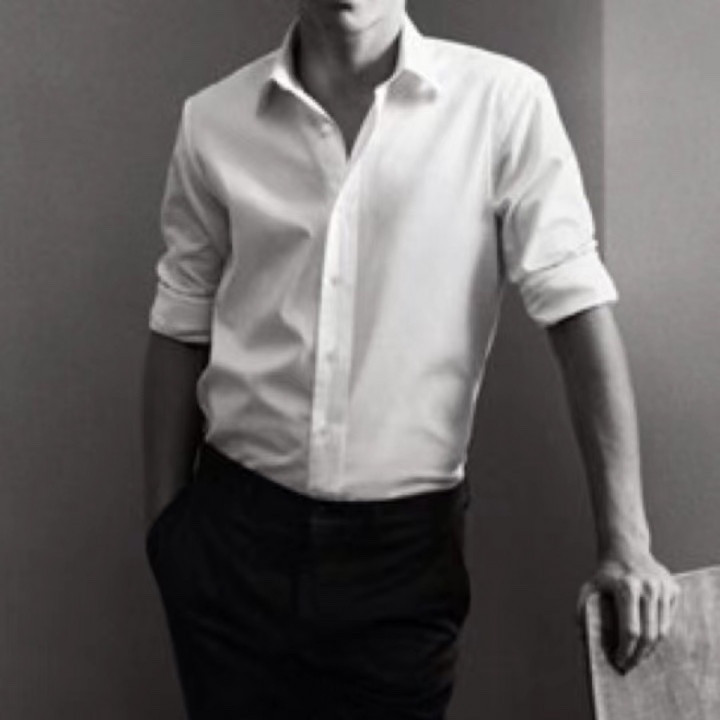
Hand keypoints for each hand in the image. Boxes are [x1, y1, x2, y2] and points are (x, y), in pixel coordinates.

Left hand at [577, 551, 680, 672]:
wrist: (625, 546)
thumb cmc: (605, 571)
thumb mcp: (589, 587)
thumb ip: (582, 611)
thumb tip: (582, 639)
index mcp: (626, 587)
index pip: (630, 630)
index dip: (625, 650)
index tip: (618, 661)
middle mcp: (648, 587)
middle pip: (648, 634)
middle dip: (639, 655)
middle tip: (630, 665)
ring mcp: (663, 587)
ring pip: (662, 630)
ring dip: (651, 648)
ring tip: (639, 655)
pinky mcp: (673, 588)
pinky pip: (669, 618)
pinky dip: (660, 632)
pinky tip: (648, 638)